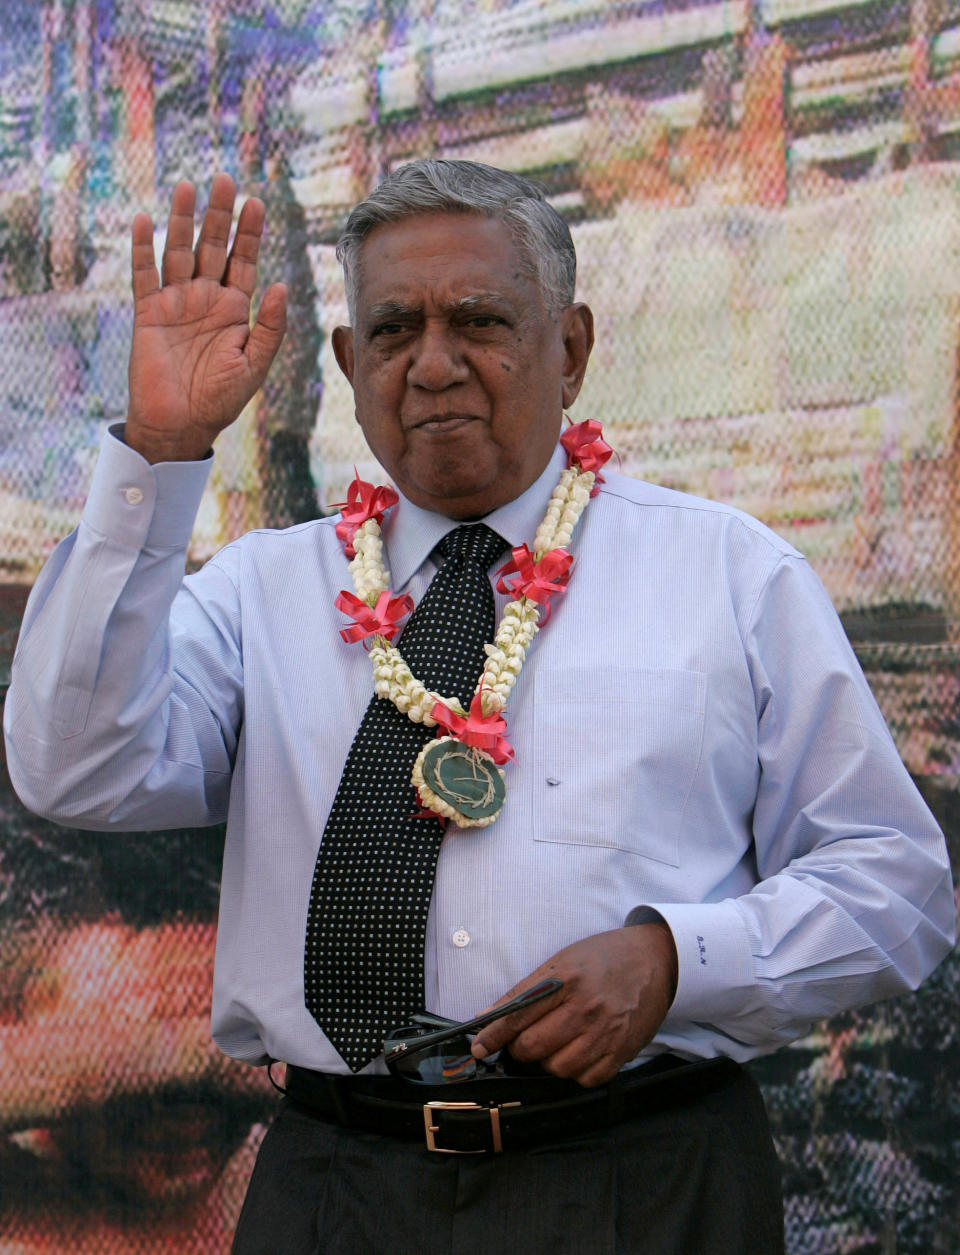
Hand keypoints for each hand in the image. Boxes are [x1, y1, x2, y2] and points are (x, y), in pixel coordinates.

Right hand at [126, 173, 286, 462]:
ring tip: (188, 187)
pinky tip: (145, 222)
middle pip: (212, 247)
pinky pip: (144, 275)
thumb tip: (279, 286)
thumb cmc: (221, 400)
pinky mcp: (148, 313)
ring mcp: (176, 303)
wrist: (180, 424)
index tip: (256, 203)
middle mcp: (205, 300)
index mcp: (234, 310)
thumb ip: (269, 327)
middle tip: (224, 180)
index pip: (243, 262)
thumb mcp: (254, 364)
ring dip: (182, 220)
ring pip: (178, 252)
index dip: (249, 233)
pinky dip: (142, 249)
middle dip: (218, 215)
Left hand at [470, 924, 677, 1087]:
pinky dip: (575, 1072)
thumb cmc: (604, 957)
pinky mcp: (623, 1051)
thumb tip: (489, 1014)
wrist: (654, 959)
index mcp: (567, 980)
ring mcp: (607, 1032)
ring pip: (558, 1068)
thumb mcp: (562, 961)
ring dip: (548, 1061)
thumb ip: (527, 990)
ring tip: (553, 1045)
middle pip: (534, 1047)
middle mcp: (587, 1008)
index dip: (493, 1036)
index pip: (518, 1015)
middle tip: (523, 1040)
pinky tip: (576, 1053)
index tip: (480, 1047)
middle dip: (520, 1048)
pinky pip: (587, 1079)